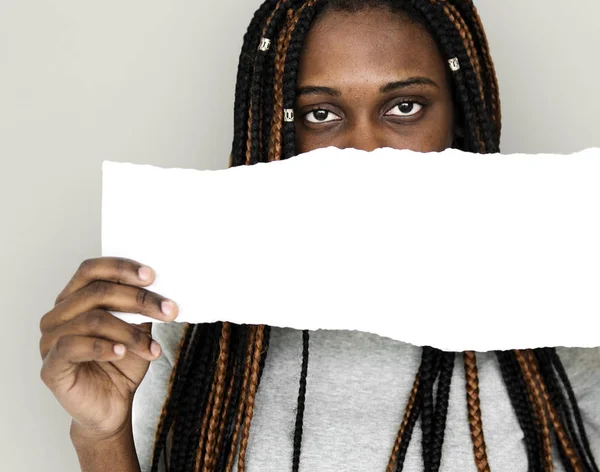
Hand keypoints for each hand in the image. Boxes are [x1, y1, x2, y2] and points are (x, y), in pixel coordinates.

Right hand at [39, 257, 178, 440]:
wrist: (112, 409)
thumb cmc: (122, 365)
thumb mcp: (137, 329)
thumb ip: (140, 307)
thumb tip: (160, 286)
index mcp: (74, 299)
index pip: (91, 270)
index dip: (120, 268)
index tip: (151, 276)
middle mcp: (58, 316)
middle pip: (97, 293)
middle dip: (139, 300)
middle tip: (168, 310)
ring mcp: (50, 340)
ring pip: (93, 320)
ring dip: (129, 332)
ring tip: (151, 347)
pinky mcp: (50, 367)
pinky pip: (73, 347)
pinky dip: (103, 347)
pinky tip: (122, 353)